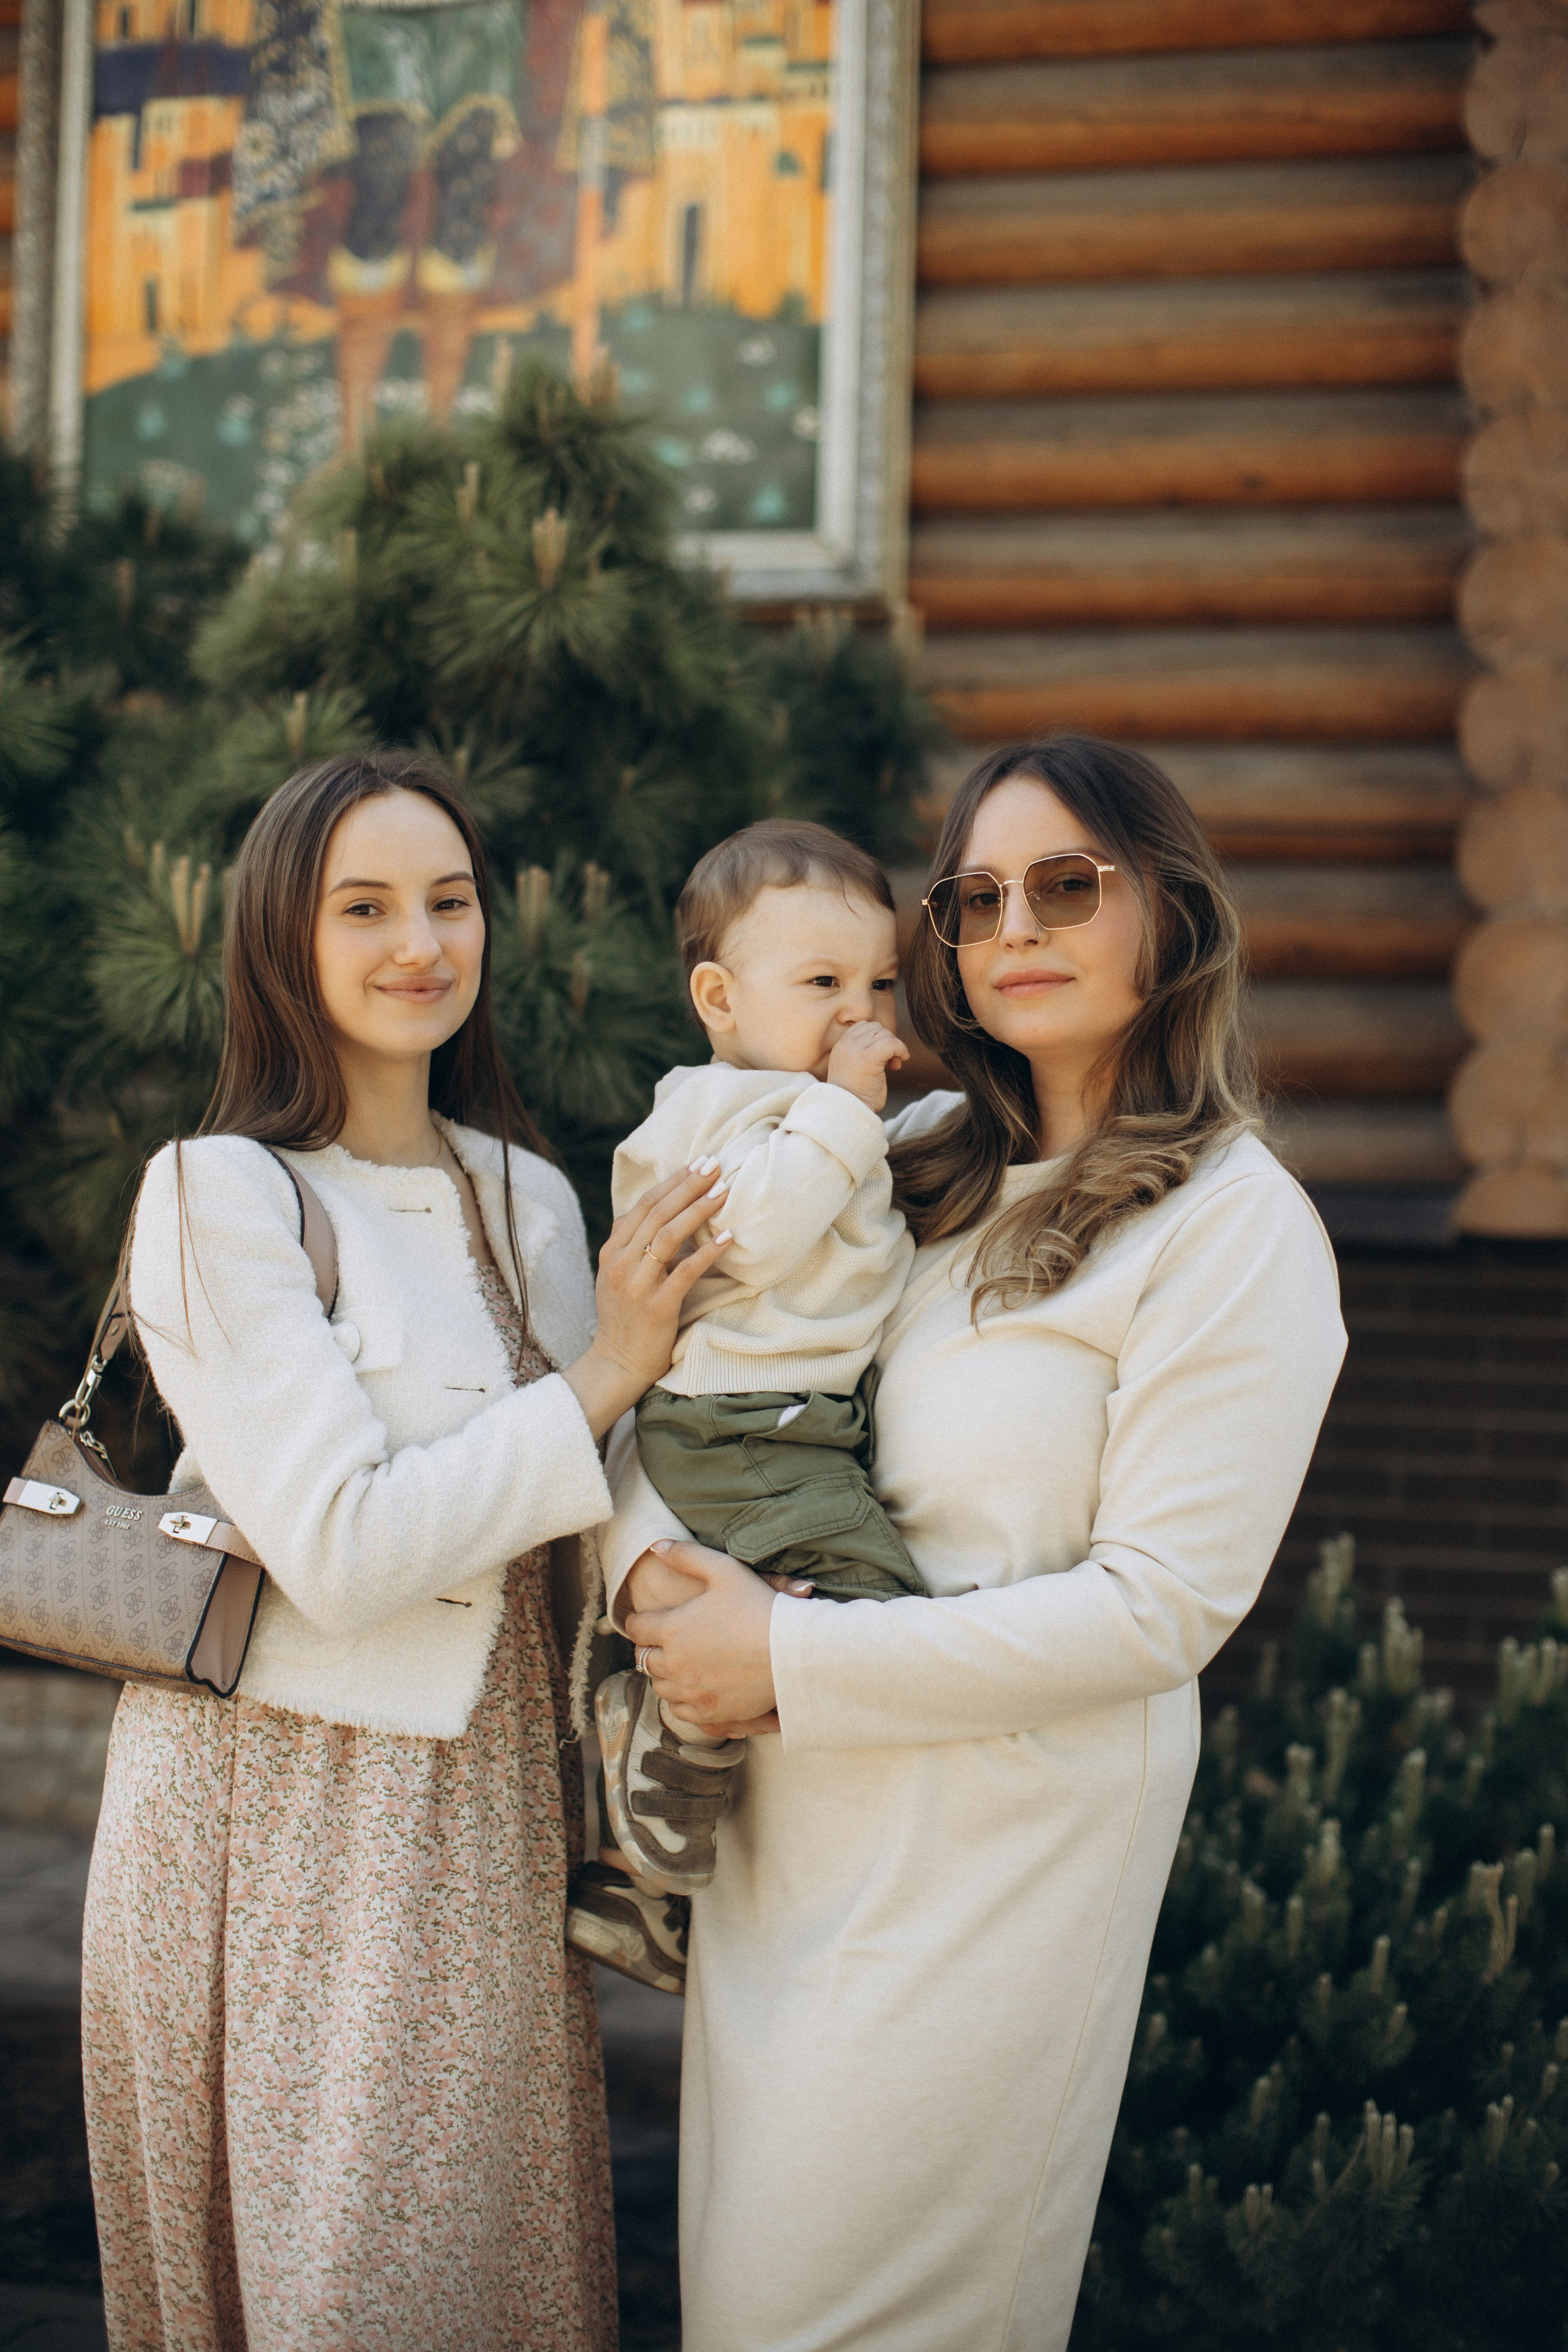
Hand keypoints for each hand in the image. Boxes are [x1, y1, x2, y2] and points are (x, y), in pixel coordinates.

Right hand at [562, 1169, 732, 1439]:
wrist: (616, 1364)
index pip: (643, 1204)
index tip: (699, 1163)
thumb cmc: (627, 1319)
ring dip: (698, 1209)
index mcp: (613, 1251)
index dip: (672, 1181)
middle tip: (716, 1164)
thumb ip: (639, 1246)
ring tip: (724, 1191)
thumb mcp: (623, 1276)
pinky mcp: (657, 1306)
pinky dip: (707, 1251)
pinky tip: (728, 1237)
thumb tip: (674, 1216)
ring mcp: (637, 1284)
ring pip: (668, 1235)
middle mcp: (621, 1262)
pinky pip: (684, 1271)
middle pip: (656, 1212)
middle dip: (688, 1185)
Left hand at [624, 1539, 782, 1733]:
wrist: (793, 1652)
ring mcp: (691, 1691)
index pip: (636, 1628)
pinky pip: (680, 1711)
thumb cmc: (760, 1607)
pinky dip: (681, 1700)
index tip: (643, 1620)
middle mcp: (674, 1664)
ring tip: (677, 1664)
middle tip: (661, 1642)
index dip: (638, 1621)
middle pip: (645, 1659)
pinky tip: (693, 1688)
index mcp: (671, 1629)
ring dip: (663, 1675)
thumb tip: (655, 1545)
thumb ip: (686, 1555)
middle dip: (650, 1648)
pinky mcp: (709, 1712)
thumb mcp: (724, 1570)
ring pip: (659, 1686)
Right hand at [826, 1020, 908, 1111]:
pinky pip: (891, 1044)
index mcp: (840, 1046)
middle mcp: (845, 1045)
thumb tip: (888, 1041)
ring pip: (884, 1034)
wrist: (849, 1112)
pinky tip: (899, 1063)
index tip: (883, 1055)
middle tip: (891, 1061)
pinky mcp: (867, 1059)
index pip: (863, 1026)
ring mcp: (855, 1051)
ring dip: (894, 1047)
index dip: (878, 1036)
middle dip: (887, 1041)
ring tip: (893, 1064)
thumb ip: (864, 1051)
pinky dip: (900, 1050)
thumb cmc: (856, 1094)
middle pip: (875, 1028)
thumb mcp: (855, 1066)